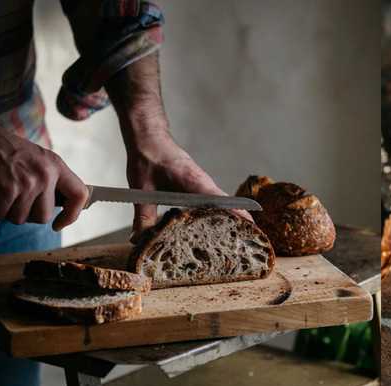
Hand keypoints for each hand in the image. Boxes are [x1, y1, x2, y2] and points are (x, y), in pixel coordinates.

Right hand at [0, 126, 87, 229]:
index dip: (72, 215)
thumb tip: (63, 207)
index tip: (59, 224)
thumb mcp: (40, 159)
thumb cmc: (12, 151)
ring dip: (10, 212)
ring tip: (6, 194)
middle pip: (43, 216)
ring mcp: (28, 182)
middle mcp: (46, 175)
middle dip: (28, 214)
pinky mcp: (8, 188)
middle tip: (18, 200)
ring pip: (20, 218)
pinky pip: (2, 214)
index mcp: (57, 166)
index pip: (79, 195)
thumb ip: (53, 180)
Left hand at [125, 129, 251, 238]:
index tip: (251, 225)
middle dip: (240, 221)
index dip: (237, 213)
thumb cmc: (147, 159)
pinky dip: (217, 214)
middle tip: (249, 241)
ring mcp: (204, 185)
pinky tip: (213, 228)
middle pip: (228, 205)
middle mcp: (204, 184)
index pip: (221, 200)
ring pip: (222, 204)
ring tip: (237, 239)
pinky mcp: (199, 187)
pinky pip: (213, 202)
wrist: (148, 139)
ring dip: (230, 218)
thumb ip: (143, 218)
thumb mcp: (142, 191)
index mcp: (194, 182)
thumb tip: (140, 241)